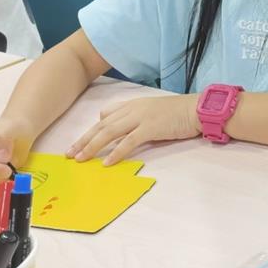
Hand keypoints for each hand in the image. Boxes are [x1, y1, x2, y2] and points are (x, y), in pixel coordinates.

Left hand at [67, 94, 199, 164]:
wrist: (197, 109)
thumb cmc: (178, 113)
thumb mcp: (152, 111)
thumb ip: (136, 118)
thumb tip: (122, 133)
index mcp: (132, 105)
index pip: (105, 117)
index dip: (91, 131)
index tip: (79, 143)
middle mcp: (132, 109)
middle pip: (102, 125)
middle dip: (84, 140)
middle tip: (70, 154)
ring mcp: (141, 117)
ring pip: (110, 132)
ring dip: (93, 146)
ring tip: (81, 159)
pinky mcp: (150, 128)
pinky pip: (128, 141)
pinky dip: (116, 152)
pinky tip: (107, 162)